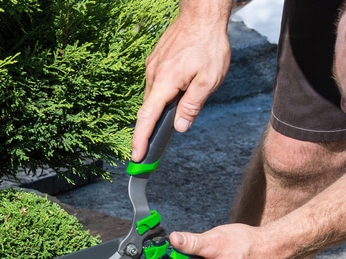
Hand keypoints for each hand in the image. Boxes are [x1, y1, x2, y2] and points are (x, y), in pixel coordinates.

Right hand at [131, 3, 232, 161]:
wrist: (202, 15)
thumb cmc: (208, 45)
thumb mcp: (209, 79)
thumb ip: (192, 105)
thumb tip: (179, 126)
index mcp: (165, 83)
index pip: (147, 118)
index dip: (140, 140)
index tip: (136, 157)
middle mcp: (153, 76)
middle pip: (148, 110)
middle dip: (148, 129)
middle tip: (152, 148)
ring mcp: (152, 67)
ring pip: (152, 96)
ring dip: (160, 107)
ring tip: (178, 106)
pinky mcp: (155, 61)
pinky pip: (155, 84)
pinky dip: (162, 93)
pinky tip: (178, 88)